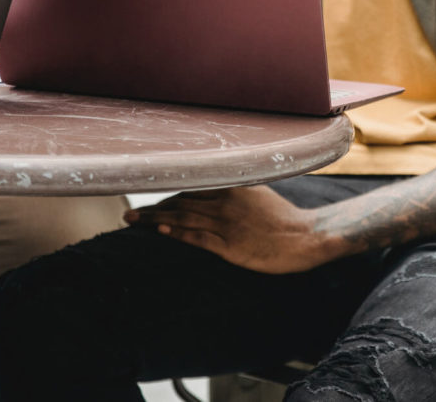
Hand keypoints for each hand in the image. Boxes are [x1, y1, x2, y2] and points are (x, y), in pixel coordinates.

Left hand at [123, 185, 327, 273]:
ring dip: (154, 219)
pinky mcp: (230, 246)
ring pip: (183, 218)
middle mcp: (226, 203)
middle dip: (152, 208)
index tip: (149, 200)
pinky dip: (176, 232)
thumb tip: (220, 193)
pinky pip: (197, 237)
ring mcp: (227, 224)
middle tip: (129, 214)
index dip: (167, 196)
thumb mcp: (260, 195)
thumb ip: (237, 193)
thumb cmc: (286, 219)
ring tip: (133, 221)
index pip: (191, 190)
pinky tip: (160, 230)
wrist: (306, 237)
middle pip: (180, 203)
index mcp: (233, 188)